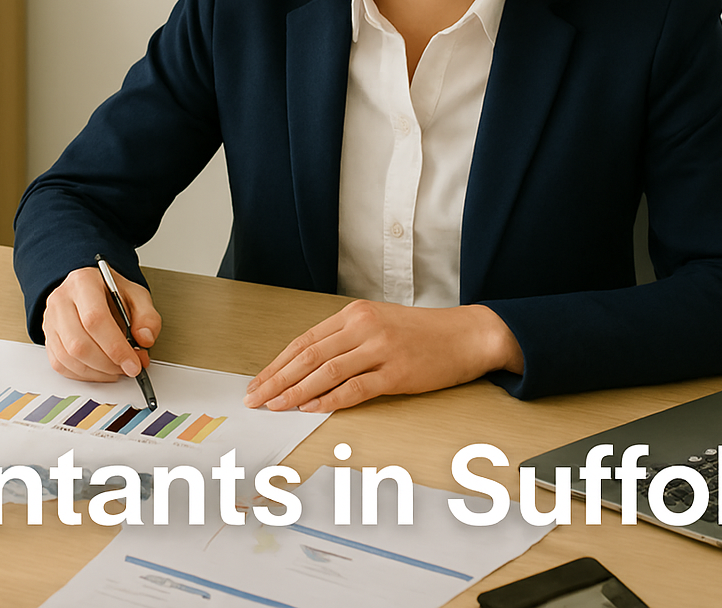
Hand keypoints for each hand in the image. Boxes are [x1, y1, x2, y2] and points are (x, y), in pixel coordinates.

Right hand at [42, 265, 161, 381]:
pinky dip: (85, 375)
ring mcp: (50, 320)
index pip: (95, 319)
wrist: (92, 289)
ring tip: (117, 368)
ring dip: (98, 372)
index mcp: (84, 283)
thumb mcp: (137, 296)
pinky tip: (101, 370)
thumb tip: (145, 339)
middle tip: (128, 368)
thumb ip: (147, 317)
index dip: (115, 347)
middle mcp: (61, 300)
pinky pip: (61, 365)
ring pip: (68, 357)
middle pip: (78, 343)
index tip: (133, 363)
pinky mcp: (48, 338)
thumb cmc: (112, 293)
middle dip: (108, 364)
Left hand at [244, 301, 522, 412]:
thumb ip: (346, 339)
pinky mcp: (397, 372)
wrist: (466, 335)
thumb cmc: (422, 333)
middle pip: (307, 356)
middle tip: (255, 399)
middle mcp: (363, 327)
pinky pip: (355, 388)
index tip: (258, 382)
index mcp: (354, 314)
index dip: (277, 364)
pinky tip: (310, 409)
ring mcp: (380, 349)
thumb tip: (307, 366)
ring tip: (275, 407)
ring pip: (325, 372)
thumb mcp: (378, 324)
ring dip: (295, 392)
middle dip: (276, 379)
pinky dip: (329, 399)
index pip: (304, 341)